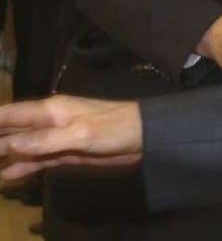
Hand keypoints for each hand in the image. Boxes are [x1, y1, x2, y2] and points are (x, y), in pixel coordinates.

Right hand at [0, 95, 142, 181]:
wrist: (144, 137)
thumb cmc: (113, 128)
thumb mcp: (79, 134)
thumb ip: (44, 140)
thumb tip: (9, 145)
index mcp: (50, 110)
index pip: (9, 114)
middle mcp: (48, 122)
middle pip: (11, 131)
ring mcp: (56, 138)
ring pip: (22, 146)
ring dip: (3, 155)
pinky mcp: (65, 153)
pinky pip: (37, 159)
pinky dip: (22, 167)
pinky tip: (8, 175)